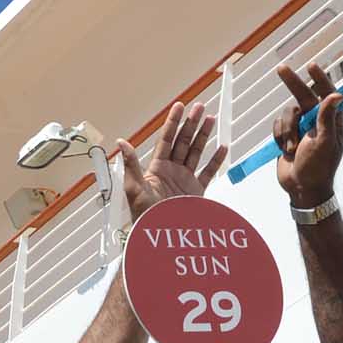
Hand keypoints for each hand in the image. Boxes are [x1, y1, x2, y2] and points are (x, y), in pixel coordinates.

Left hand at [107, 99, 226, 218]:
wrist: (161, 236)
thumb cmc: (143, 216)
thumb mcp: (134, 188)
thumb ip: (131, 164)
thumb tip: (121, 142)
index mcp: (156, 168)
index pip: (166, 139)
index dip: (173, 122)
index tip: (179, 106)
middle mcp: (171, 171)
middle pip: (183, 142)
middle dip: (191, 124)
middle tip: (200, 107)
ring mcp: (184, 180)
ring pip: (196, 152)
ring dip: (203, 136)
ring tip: (210, 119)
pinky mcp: (196, 192)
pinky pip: (208, 172)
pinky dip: (216, 160)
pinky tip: (221, 147)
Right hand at [271, 61, 342, 206]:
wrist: (301, 188)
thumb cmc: (319, 167)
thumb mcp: (324, 142)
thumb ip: (328, 117)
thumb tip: (337, 94)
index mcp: (332, 120)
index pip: (327, 93)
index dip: (320, 78)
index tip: (311, 66)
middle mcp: (317, 120)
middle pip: (303, 95)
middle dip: (292, 82)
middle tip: (281, 68)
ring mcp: (301, 127)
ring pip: (287, 113)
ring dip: (286, 130)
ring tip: (291, 148)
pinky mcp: (287, 135)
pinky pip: (277, 125)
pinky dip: (279, 136)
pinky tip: (285, 150)